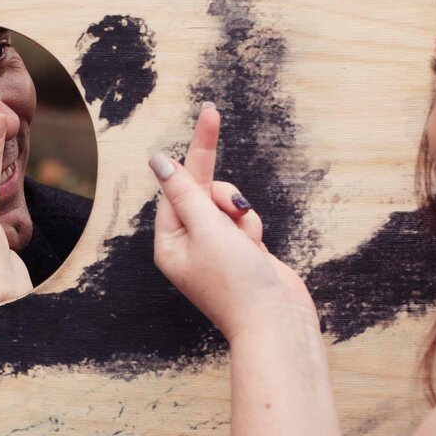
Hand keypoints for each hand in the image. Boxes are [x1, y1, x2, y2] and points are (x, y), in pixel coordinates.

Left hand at [149, 102, 307, 339]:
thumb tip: (159, 160)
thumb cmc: (237, 282)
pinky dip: (253, 228)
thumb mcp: (207, 229)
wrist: (276, 323)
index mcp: (170, 243)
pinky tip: (258, 249)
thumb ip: (186, 191)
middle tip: (212, 113)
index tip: (208, 115)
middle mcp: (189, 246)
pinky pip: (245, 223)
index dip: (194, 153)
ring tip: (248, 237)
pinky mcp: (242, 253)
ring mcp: (216, 250)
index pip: (177, 186)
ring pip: (228, 205)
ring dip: (240, 213)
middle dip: (218, 184)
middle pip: (201, 192)